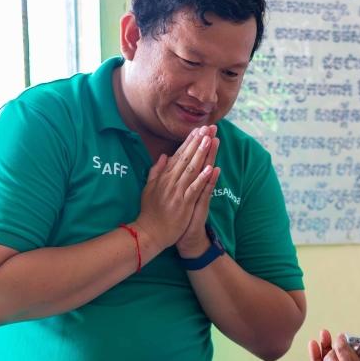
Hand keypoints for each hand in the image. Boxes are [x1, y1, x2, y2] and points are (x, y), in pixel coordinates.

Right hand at [134, 126, 218, 253]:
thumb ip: (156, 171)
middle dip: (197, 142)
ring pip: (191, 170)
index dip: (188, 142)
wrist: (149, 232)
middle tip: (207, 128)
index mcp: (163, 177)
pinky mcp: (183, 204)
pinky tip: (210, 168)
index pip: (178, 156)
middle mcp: (170, 182)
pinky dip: (202, 178)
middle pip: (186, 158)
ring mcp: (177, 192)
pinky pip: (195, 189)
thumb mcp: (149, 188)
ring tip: (210, 140)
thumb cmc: (150, 212)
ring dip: (201, 154)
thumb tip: (163, 156)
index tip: (197, 130)